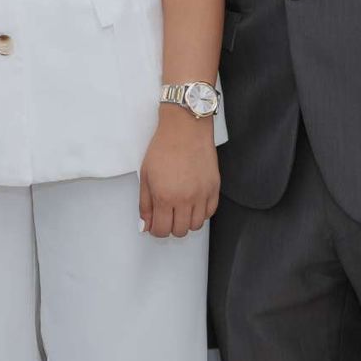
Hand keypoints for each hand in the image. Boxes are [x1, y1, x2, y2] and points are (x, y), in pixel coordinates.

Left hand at [139, 105, 219, 237]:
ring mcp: (202, 195)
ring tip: (180, 209)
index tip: (155, 224)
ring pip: (196, 225)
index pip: (161, 230)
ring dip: (186, 222)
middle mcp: (185, 199)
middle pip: (180, 231)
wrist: (185, 129)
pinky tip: (193, 203)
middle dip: (170, 227)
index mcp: (164, 197)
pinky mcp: (214, 188)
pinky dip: (201, 213)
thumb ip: (145, 204)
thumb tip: (145, 225)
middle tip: (167, 216)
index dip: (156, 230)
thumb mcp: (145, 175)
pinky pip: (210, 213)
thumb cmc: (163, 148)